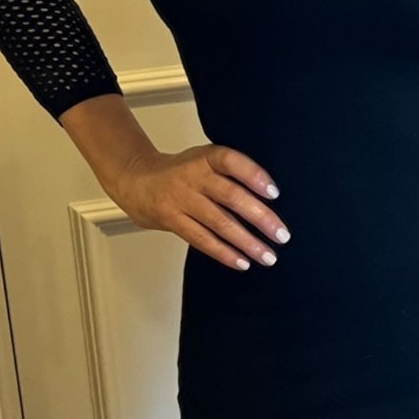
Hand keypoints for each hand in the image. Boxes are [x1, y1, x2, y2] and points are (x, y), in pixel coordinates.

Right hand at [111, 141, 290, 271]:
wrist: (137, 180)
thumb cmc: (181, 171)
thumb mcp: (204, 159)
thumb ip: (231, 172)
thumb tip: (269, 200)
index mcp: (205, 157)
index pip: (231, 161)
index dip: (253, 175)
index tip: (274, 193)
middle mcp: (192, 176)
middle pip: (230, 196)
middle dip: (260, 218)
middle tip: (282, 234)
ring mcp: (180, 199)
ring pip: (218, 223)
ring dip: (247, 242)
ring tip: (268, 256)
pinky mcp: (172, 220)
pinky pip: (201, 239)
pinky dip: (224, 253)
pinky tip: (242, 262)